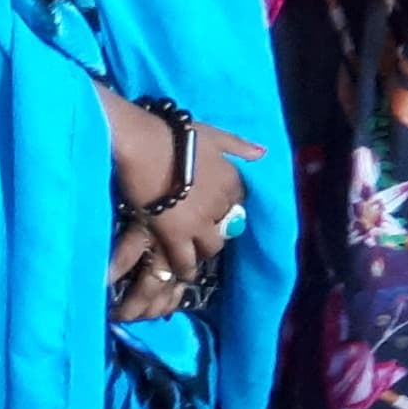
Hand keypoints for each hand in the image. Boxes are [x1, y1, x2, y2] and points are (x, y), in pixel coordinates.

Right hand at [102, 93, 261, 321]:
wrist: (144, 146)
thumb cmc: (175, 135)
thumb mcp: (213, 134)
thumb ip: (238, 145)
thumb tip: (263, 153)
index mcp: (232, 179)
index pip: (239, 199)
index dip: (227, 205)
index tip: (216, 208)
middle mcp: (222, 204)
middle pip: (227, 227)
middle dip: (217, 232)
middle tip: (204, 235)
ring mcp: (200, 222)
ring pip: (210, 248)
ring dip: (203, 252)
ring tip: (195, 257)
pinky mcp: (176, 235)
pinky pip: (185, 260)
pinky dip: (185, 269)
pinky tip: (182, 274)